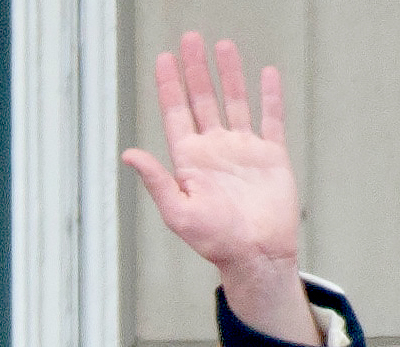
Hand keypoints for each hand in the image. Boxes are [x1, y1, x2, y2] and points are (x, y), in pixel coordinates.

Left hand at [123, 33, 320, 345]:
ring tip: (222, 47)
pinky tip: (265, 74)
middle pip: (203, 100)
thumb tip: (128, 154)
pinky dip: (269, 96)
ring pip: (234, 102)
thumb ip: (156, 181)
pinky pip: (270, 118)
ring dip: (228, 74)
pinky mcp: (271, 156)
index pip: (176, 114)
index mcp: (189, 162)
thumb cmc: (214, 241)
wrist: (255, 253)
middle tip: (190, 39)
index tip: (164, 58)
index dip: (169, 86)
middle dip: (195, 70)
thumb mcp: (177, 212)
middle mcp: (214, 151)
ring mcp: (243, 151)